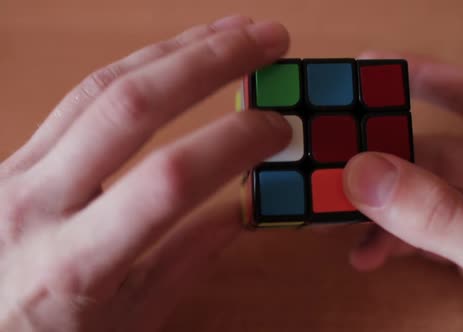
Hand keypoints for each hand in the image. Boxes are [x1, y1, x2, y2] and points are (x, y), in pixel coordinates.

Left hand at [0, 16, 289, 330]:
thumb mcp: (126, 323)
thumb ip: (185, 264)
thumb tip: (239, 212)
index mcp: (76, 264)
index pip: (168, 180)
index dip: (232, 142)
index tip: (276, 127)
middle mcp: (40, 203)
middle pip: (129, 106)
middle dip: (209, 62)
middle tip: (267, 39)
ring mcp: (19, 170)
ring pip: (103, 85)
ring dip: (176, 50)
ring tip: (233, 32)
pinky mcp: (16, 154)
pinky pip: (82, 94)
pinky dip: (138, 64)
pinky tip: (175, 54)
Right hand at [344, 52, 462, 330]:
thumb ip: (441, 218)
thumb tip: (365, 173)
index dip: (418, 76)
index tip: (365, 70)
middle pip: (431, 149)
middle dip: (380, 167)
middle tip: (333, 173)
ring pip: (419, 191)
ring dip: (378, 208)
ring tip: (338, 224)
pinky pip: (421, 225)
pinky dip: (391, 237)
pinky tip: (368, 254)